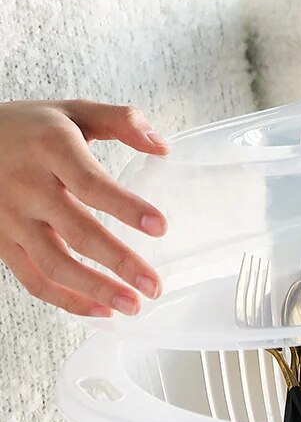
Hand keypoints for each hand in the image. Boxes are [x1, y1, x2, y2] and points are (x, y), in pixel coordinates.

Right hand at [0, 100, 168, 315]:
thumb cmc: (30, 128)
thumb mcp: (73, 111)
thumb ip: (121, 121)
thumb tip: (163, 147)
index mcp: (51, 149)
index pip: (90, 183)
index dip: (126, 207)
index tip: (159, 227)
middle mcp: (28, 186)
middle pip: (76, 231)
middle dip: (119, 262)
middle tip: (154, 285)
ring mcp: (11, 219)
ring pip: (54, 264)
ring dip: (95, 290)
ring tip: (133, 305)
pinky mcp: (2, 243)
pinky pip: (33, 280)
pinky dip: (67, 300)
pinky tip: (101, 310)